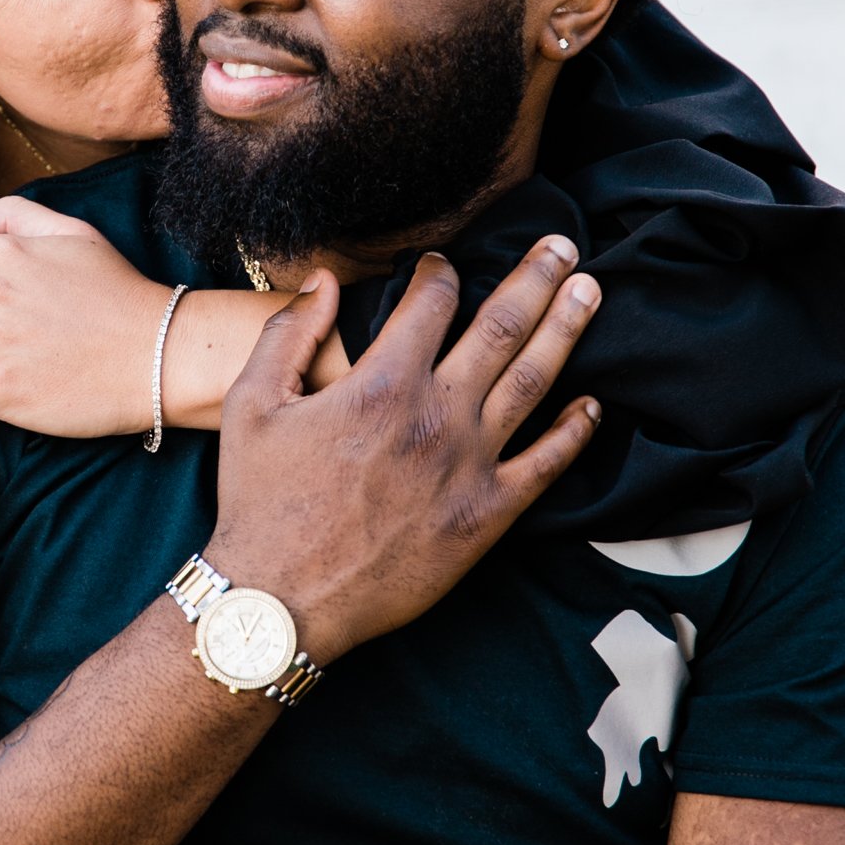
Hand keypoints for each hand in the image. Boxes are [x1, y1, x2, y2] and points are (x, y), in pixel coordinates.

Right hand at [209, 239, 599, 666]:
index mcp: (381, 383)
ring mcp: (469, 466)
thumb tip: (327, 282)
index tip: (445, 264)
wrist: (283, 599)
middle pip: (501, 326)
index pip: (432, 301)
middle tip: (563, 245)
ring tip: (591, 293)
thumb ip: (289, 334)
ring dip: (566, 329)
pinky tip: (593, 404)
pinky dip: (574, 431)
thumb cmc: (259, 502)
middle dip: (536, 277)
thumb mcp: (251, 404)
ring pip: (534, 381)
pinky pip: (546, 465)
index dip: (442, 271)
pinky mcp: (487, 516)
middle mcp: (436, 415)